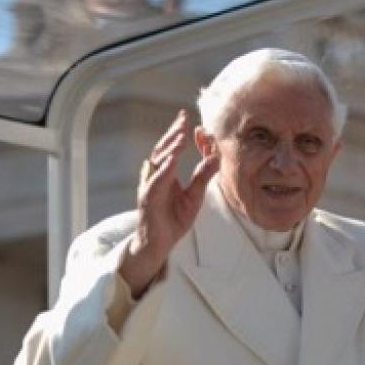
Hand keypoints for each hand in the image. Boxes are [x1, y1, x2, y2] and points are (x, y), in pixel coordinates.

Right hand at [119, 110, 218, 297]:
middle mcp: (155, 176)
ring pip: (158, 162)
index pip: (173, 150)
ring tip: (181, 135)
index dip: (182, 136)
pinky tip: (173, 160)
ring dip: (169, 148)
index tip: (194, 124)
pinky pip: (156, 181)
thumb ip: (203, 177)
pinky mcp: (148, 199)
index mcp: (166, 175)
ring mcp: (150, 186)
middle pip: (163, 150)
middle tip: (184, 119)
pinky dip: (164, 169)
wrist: (158, 244)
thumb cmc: (173, 220)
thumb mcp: (194, 197)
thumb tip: (216, 157)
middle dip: (173, 134)